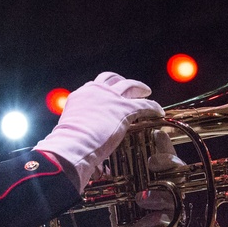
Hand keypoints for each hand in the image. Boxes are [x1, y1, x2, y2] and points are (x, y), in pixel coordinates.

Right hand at [34, 72, 164, 190]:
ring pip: (129, 85)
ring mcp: (111, 98)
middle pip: (112, 79)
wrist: (73, 144)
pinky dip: (153, 107)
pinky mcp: (126, 108)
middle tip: (130, 88)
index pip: (95, 87)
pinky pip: (144, 104)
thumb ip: (79, 131)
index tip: (110, 95)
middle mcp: (96, 91)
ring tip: (146, 92)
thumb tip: (81, 146)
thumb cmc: (68, 144)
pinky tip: (159, 111)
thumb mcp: (71, 130)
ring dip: (139, 87)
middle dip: (121, 81)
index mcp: (82, 96)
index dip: (105, 90)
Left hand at [110, 130, 184, 226]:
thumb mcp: (117, 202)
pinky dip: (159, 210)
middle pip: (177, 166)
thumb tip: (98, 161)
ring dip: (162, 184)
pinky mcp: (176, 224)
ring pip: (178, 186)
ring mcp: (175, 207)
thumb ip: (113, 183)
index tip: (154, 131)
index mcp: (156, 181)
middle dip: (167, 156)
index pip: (161, 156)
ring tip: (144, 188)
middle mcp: (169, 190)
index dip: (161, 142)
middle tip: (150, 159)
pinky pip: (173, 212)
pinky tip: (146, 212)